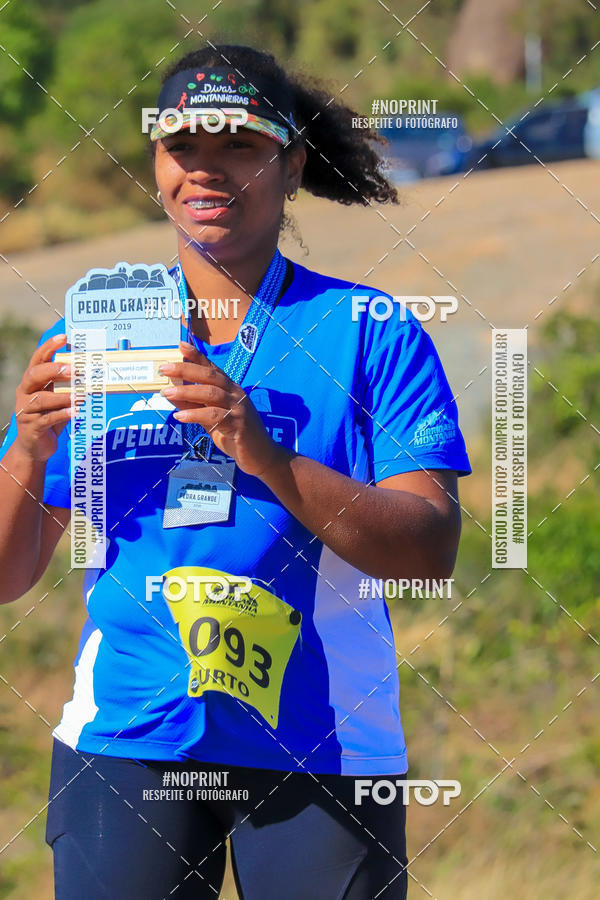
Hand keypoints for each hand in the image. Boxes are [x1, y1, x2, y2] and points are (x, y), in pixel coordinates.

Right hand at [13, 334, 72, 461]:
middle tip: (74, 370)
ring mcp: (26, 410)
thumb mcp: (58, 400)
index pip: (38, 359)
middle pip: (34, 375)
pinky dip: (62, 414)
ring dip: (62, 396)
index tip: (63, 337)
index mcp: (32, 382)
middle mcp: (25, 393)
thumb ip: (68, 386)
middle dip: (54, 370)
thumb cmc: (49, 418)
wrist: (34, 448)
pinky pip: (47, 418)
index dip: (49, 347)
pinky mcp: (32, 426)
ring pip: (41, 398)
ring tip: (80, 396)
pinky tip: (75, 412)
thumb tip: (90, 371)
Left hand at [159, 341, 286, 477]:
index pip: (212, 368)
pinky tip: (180, 416)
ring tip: (166, 393)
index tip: (180, 345)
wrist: (261, 456)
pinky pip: (214, 416)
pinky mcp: (239, 425)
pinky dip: (195, 414)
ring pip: (211, 393)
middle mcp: (235, 394)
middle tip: (164, 369)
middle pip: (209, 376)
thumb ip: (194, 406)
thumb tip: (171, 393)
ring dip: (186, 392)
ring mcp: (239, 409)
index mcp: (230, 389)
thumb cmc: (236, 435)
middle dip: (185, 370)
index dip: (197, 356)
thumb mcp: (210, 419)